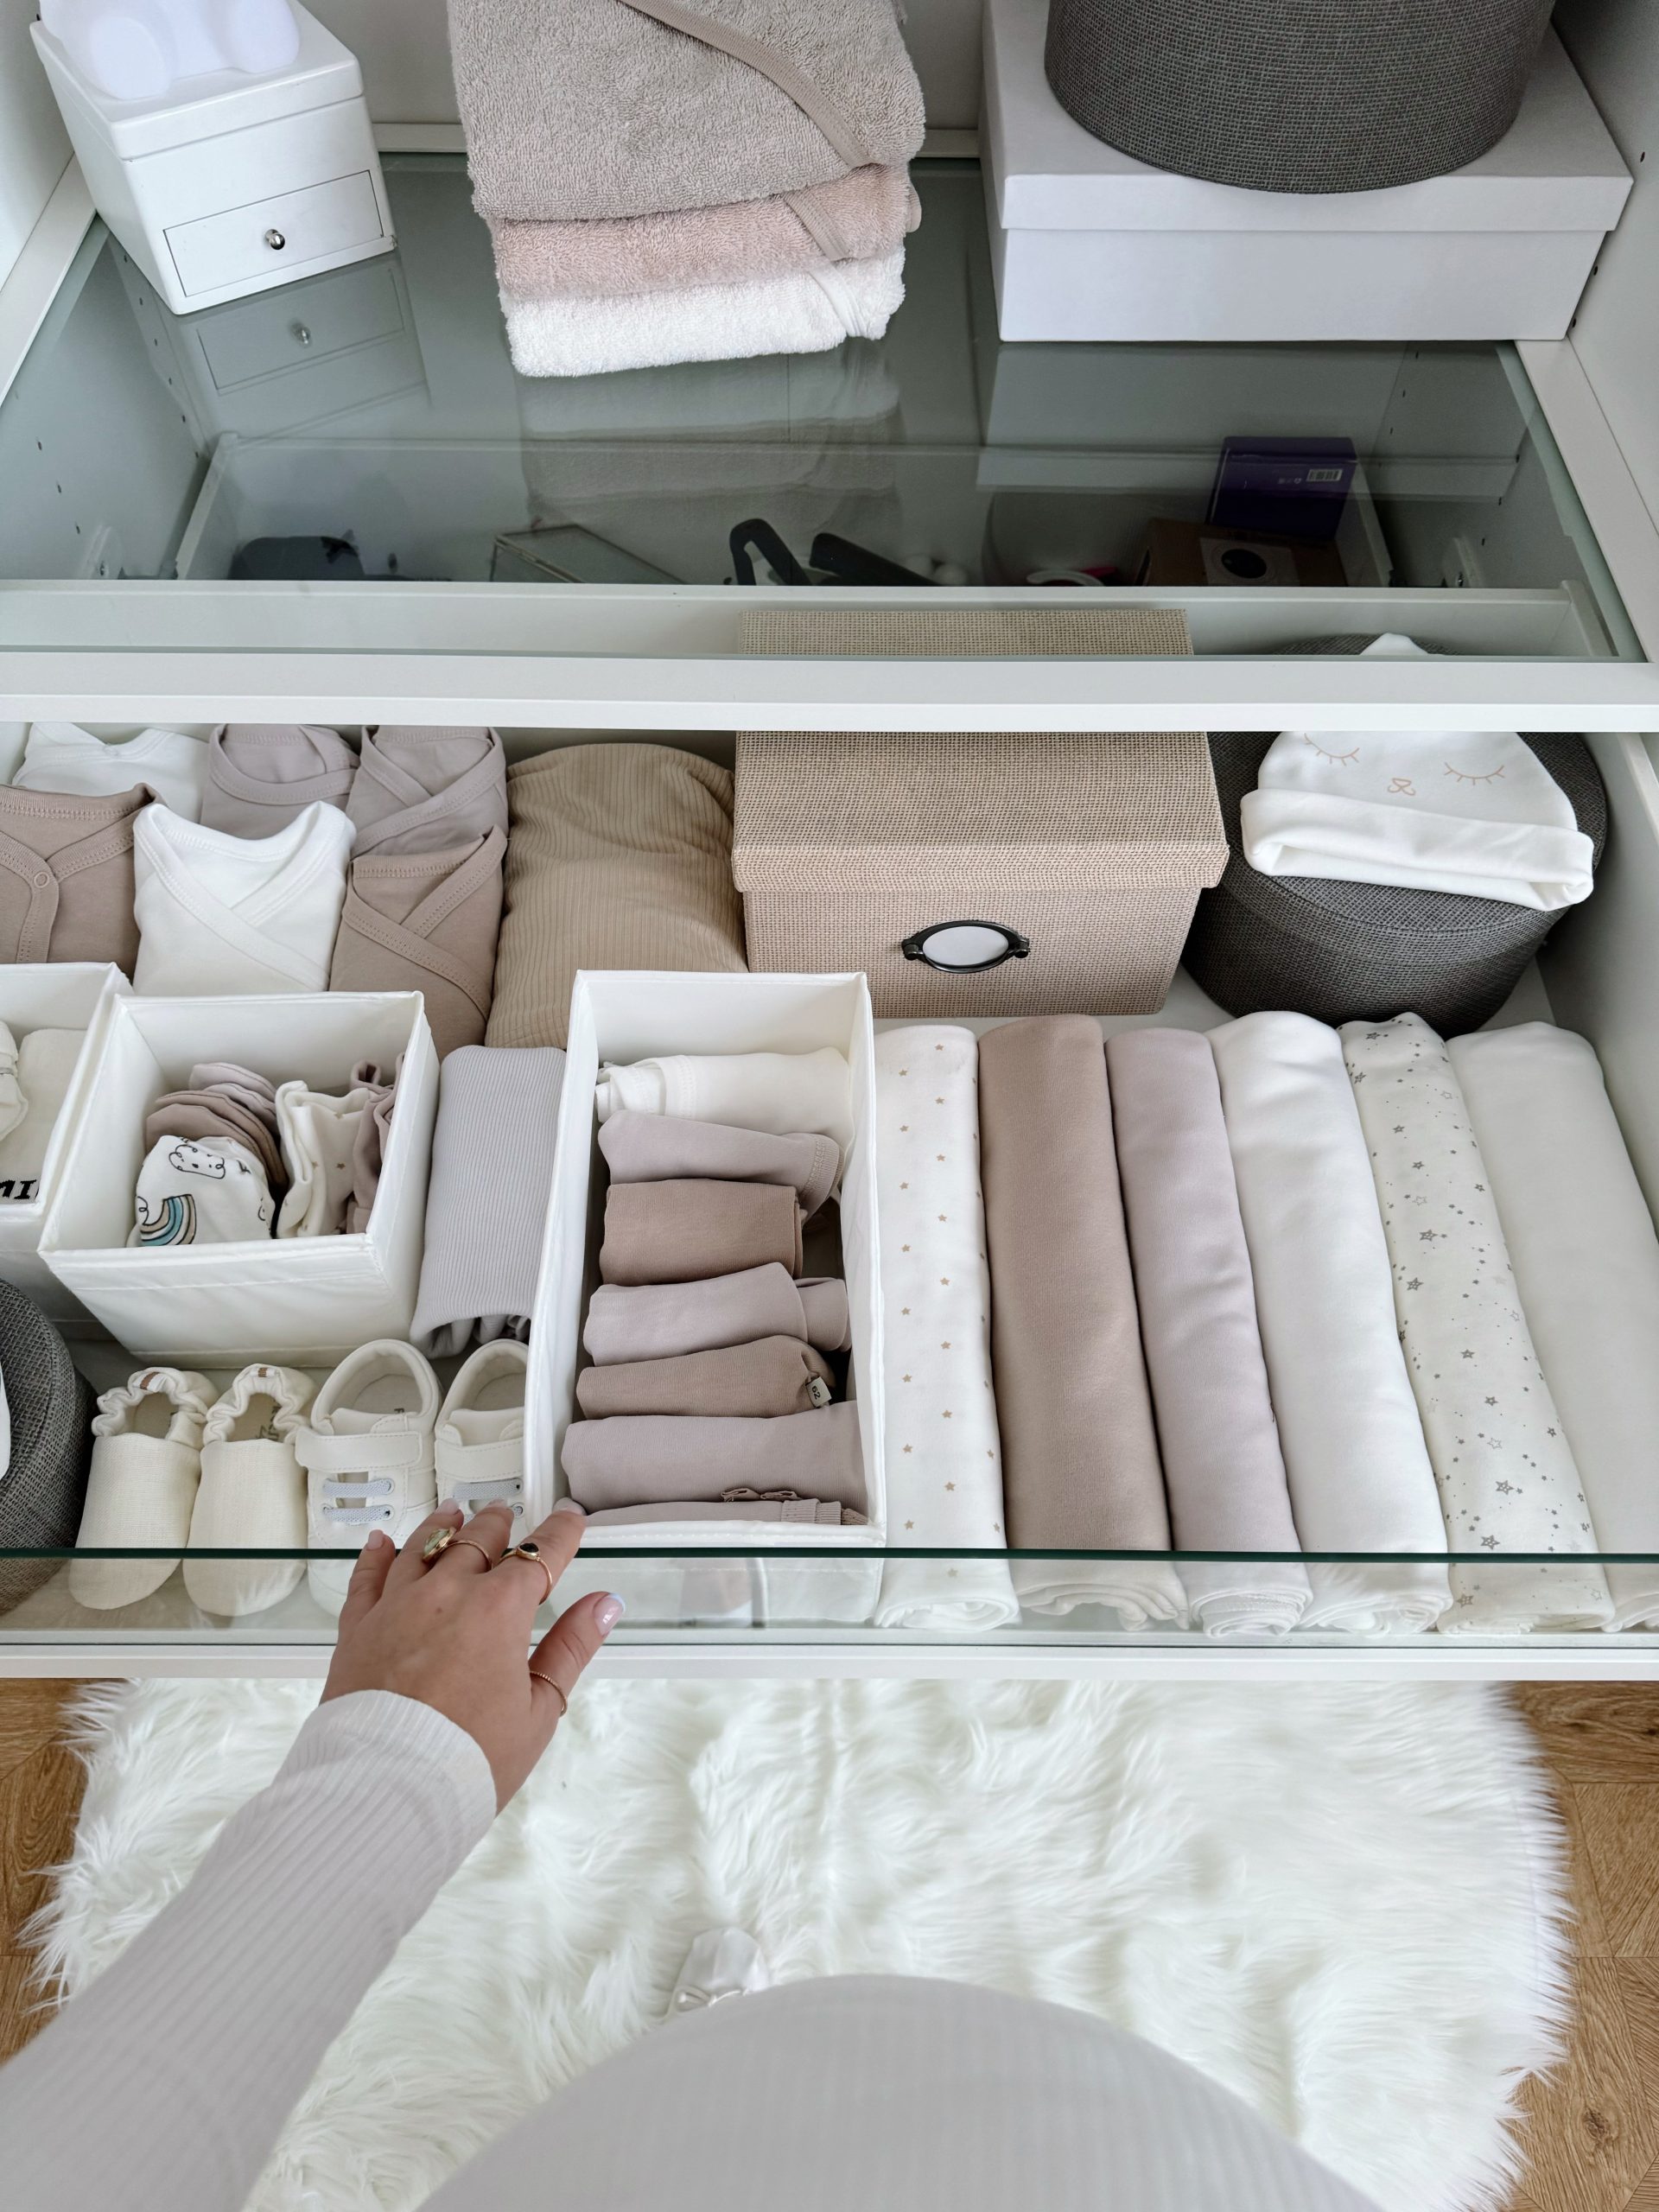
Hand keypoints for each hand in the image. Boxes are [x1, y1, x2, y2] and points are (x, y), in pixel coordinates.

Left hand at [320, 1499, 621, 1808]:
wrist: (387, 1789)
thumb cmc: (467, 1759)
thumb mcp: (539, 1710)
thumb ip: (571, 1648)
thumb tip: (603, 1607)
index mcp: (499, 1610)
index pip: (540, 1555)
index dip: (560, 1533)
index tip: (569, 1519)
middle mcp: (447, 1594)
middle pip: (478, 1539)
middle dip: (498, 1524)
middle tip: (505, 1516)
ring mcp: (397, 1606)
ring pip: (422, 1546)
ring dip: (442, 1527)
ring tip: (452, 1513)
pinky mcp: (357, 1627)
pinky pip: (366, 1576)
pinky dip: (375, 1554)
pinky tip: (380, 1543)